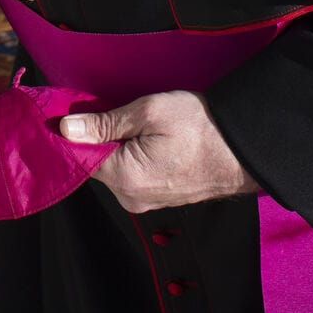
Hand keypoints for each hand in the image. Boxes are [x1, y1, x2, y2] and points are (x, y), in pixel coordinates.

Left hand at [62, 90, 257, 212]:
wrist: (246, 149)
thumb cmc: (202, 127)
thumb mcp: (149, 112)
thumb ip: (105, 123)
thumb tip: (67, 130)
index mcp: (126, 179)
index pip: (79, 158)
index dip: (74, 133)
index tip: (73, 111)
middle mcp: (132, 198)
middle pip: (96, 164)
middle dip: (98, 138)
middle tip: (116, 111)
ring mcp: (147, 201)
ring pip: (115, 168)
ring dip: (117, 146)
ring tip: (139, 124)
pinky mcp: (160, 197)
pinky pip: (133, 175)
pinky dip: (133, 156)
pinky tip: (149, 138)